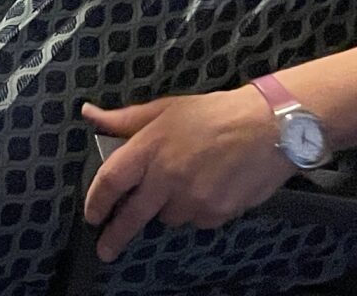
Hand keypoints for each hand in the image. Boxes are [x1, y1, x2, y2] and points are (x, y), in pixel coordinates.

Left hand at [81, 91, 291, 262]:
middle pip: (132, 215)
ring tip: (185, 182)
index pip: (111, 180)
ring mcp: (192, 199)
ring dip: (167, 207)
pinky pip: (195, 219)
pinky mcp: (216, 214)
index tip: (91, 215)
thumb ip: (124, 119)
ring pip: (167, 217)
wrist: (267, 129)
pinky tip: (207, 187)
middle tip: (104, 249)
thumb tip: (90, 114)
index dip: (96, 201)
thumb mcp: (165, 108)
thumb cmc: (214, 113)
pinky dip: (195, 210)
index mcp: (149, 148)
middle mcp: (166, 178)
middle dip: (116, 234)